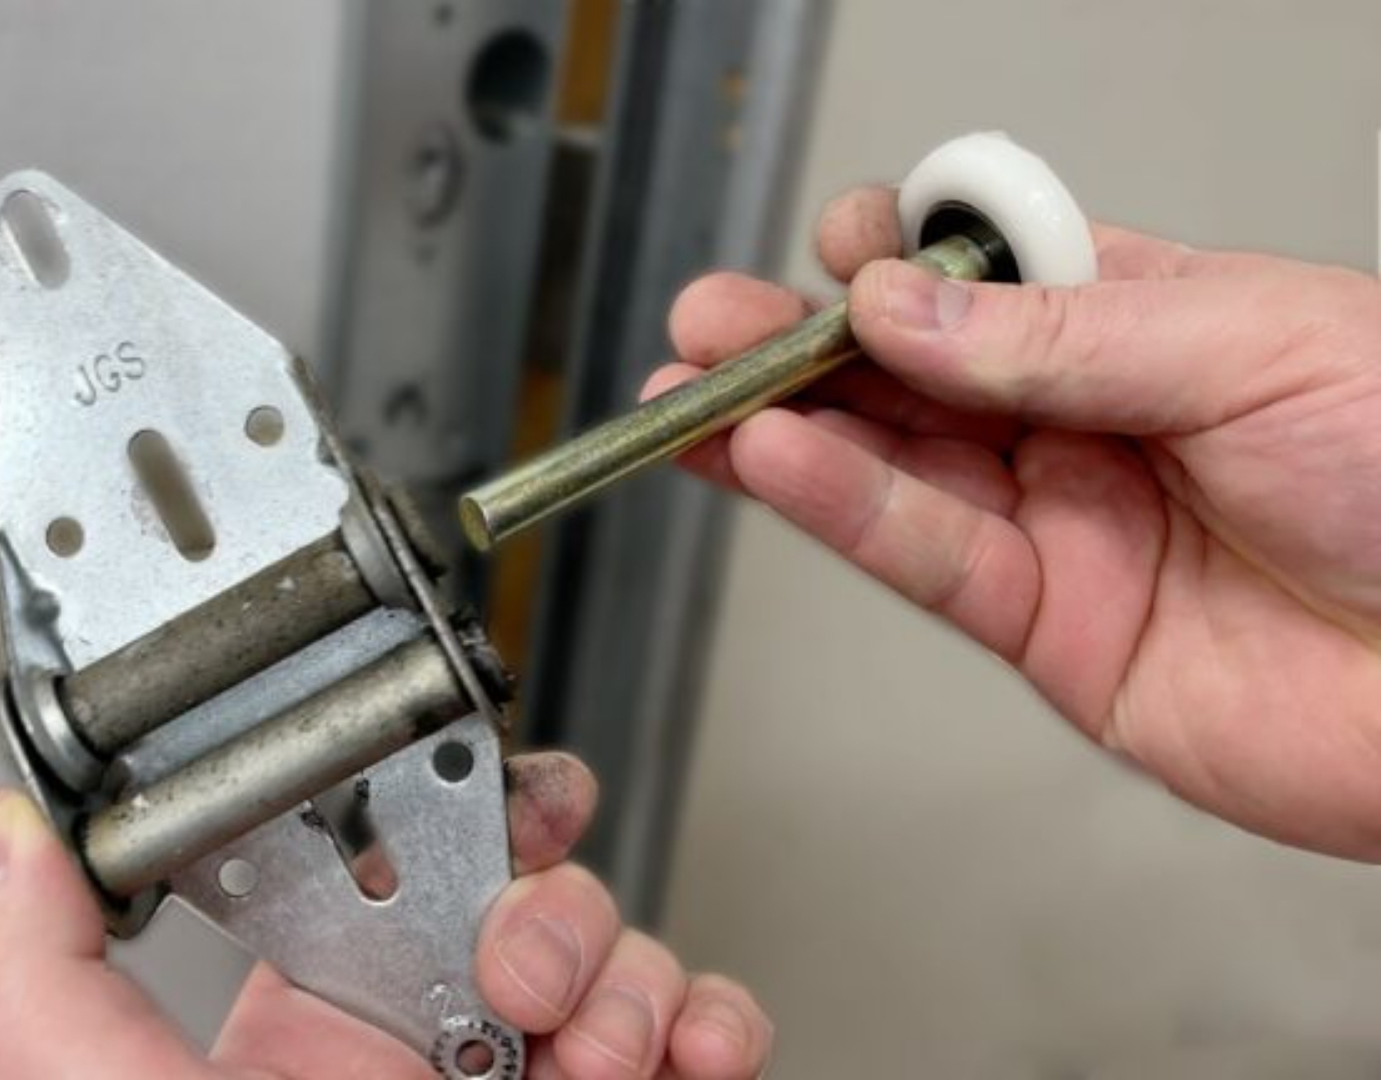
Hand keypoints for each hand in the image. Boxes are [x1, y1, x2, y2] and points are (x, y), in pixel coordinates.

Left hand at [0, 754, 772, 1078]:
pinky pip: (707, 1040)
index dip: (442, 805)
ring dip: (626, 977)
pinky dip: (716, 1024)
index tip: (476, 782)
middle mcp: (434, 1052)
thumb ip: (36, 983)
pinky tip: (685, 1052)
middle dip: (552, 901)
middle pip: (528, 893)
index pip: (390, 866)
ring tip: (582, 1051)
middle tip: (517, 969)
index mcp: (312, 1033)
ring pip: (623, 958)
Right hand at [651, 187, 1380, 860]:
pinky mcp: (1054, 632)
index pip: (991, 271)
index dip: (906, 253)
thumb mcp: (1255, 349)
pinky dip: (842, 510)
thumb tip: (901, 306)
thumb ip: (1061, 336)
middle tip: (710, 322)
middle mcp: (1095, 422)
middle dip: (803, 343)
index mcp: (1155, 321)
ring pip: (896, 467)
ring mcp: (1068, 526)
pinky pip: (926, 558)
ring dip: (786, 429)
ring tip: (693, 395)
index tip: (842, 241)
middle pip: (914, 373)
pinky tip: (771, 465)